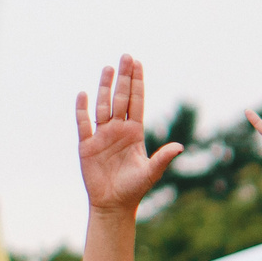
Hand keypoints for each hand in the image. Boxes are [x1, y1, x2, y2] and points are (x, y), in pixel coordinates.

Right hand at [74, 55, 181, 214]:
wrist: (113, 204)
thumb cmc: (134, 188)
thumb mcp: (151, 172)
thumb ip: (163, 158)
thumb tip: (180, 146)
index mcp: (134, 133)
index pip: (136, 102)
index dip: (137, 83)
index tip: (138, 64)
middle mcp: (118, 130)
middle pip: (120, 98)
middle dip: (124, 78)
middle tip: (126, 56)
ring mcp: (101, 136)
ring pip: (102, 106)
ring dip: (105, 87)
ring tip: (108, 68)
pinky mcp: (87, 145)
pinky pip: (83, 124)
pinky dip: (82, 110)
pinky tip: (82, 94)